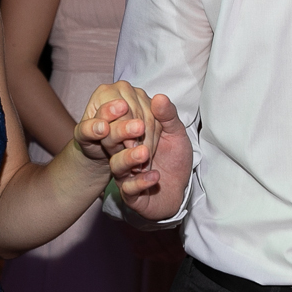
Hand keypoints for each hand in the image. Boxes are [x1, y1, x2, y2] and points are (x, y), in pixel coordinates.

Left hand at [75, 82, 160, 164]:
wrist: (103, 143)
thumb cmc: (91, 138)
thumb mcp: (83, 137)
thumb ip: (89, 130)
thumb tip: (102, 126)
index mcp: (105, 91)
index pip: (119, 111)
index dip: (124, 129)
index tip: (127, 147)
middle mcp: (123, 88)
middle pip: (136, 114)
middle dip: (136, 137)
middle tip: (136, 156)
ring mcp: (140, 95)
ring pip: (150, 119)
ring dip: (146, 141)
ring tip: (142, 158)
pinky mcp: (152, 105)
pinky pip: (159, 123)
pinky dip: (154, 139)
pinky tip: (148, 152)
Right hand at [110, 92, 191, 221]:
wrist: (180, 188)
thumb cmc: (174, 158)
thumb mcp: (175, 133)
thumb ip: (167, 117)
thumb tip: (159, 97)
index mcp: (129, 136)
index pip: (120, 122)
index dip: (126, 115)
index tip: (130, 106)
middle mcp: (122, 153)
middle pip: (111, 141)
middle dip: (122, 132)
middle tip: (138, 127)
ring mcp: (124, 175)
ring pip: (117, 165)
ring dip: (130, 157)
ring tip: (145, 153)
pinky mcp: (131, 195)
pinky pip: (130, 189)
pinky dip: (141, 182)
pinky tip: (155, 176)